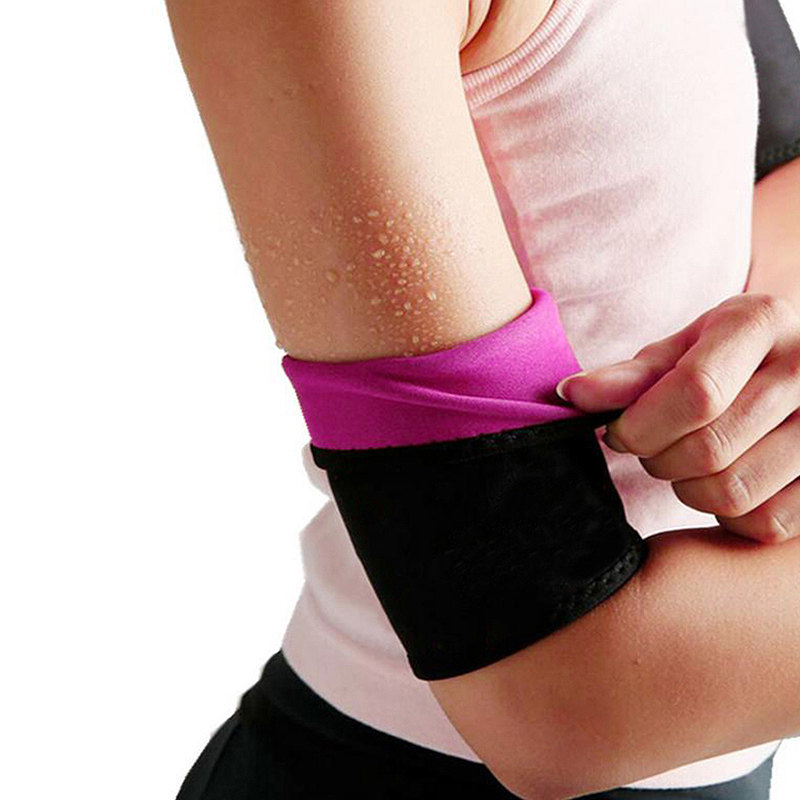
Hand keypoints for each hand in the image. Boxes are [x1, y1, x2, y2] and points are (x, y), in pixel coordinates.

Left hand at [556, 293, 799, 542]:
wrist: (795, 370)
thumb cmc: (722, 358)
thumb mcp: (678, 351)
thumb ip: (628, 377)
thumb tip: (570, 395)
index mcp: (763, 321)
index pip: (696, 392)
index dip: (641, 426)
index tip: (618, 433)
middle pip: (709, 448)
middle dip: (658, 459)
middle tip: (652, 448)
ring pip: (733, 492)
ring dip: (689, 491)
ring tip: (687, 464)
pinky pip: (766, 521)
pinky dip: (729, 515)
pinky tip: (725, 481)